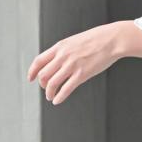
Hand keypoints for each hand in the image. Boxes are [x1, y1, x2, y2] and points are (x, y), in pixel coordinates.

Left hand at [27, 21, 141, 105]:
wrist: (110, 40)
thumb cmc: (95, 41)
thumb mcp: (74, 42)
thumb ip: (64, 51)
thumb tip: (58, 61)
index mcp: (60, 47)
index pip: (39, 61)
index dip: (32, 72)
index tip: (30, 79)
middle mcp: (63, 56)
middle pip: (43, 74)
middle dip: (42, 85)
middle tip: (46, 90)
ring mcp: (72, 65)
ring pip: (52, 83)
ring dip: (49, 93)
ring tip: (51, 98)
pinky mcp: (82, 74)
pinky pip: (66, 89)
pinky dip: (59, 97)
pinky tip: (58, 101)